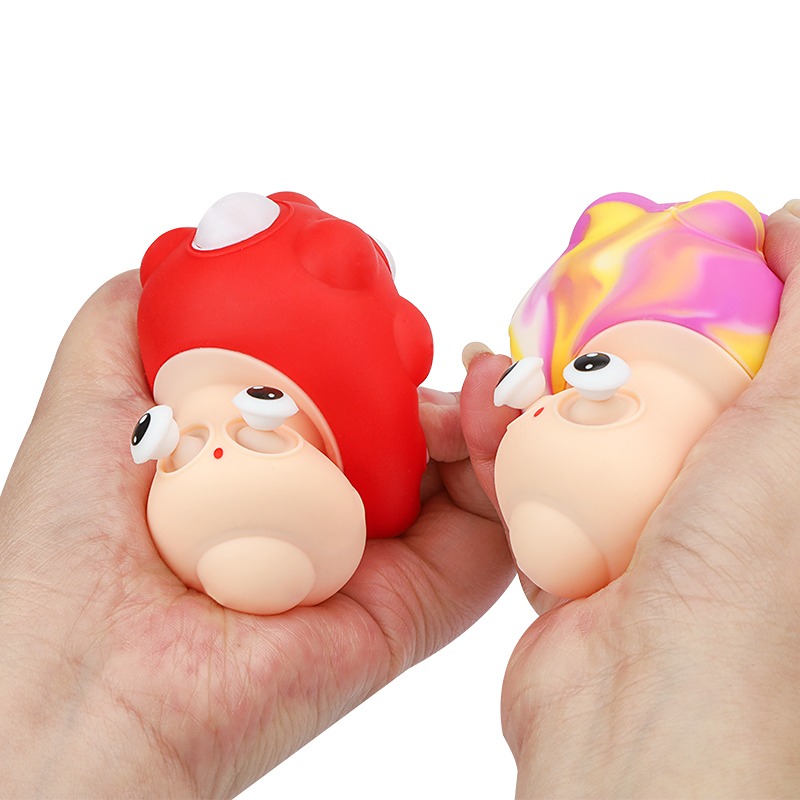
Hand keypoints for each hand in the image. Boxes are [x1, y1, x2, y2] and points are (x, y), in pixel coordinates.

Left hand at [0, 272, 513, 798]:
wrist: (92, 683)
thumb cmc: (74, 544)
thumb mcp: (98, 396)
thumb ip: (137, 320)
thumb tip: (195, 251)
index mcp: (274, 465)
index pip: (360, 396)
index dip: (390, 349)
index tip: (397, 313)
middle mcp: (333, 510)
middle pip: (423, 432)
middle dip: (454, 381)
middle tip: (461, 348)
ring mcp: (382, 560)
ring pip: (469, 474)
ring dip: (490, 414)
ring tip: (486, 381)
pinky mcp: (420, 607)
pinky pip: (491, 535)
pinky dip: (509, 470)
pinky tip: (490, 420)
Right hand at [461, 202, 799, 796]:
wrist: (640, 710)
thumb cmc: (741, 576)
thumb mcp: (797, 417)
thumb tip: (788, 220)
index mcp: (767, 455)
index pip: (727, 344)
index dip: (683, 293)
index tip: (637, 264)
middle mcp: (712, 489)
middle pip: (641, 379)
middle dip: (589, 339)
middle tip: (553, 316)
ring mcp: (642, 522)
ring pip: (578, 428)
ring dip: (534, 397)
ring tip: (498, 375)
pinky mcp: (578, 551)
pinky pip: (536, 480)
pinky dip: (506, 453)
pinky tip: (485, 430)